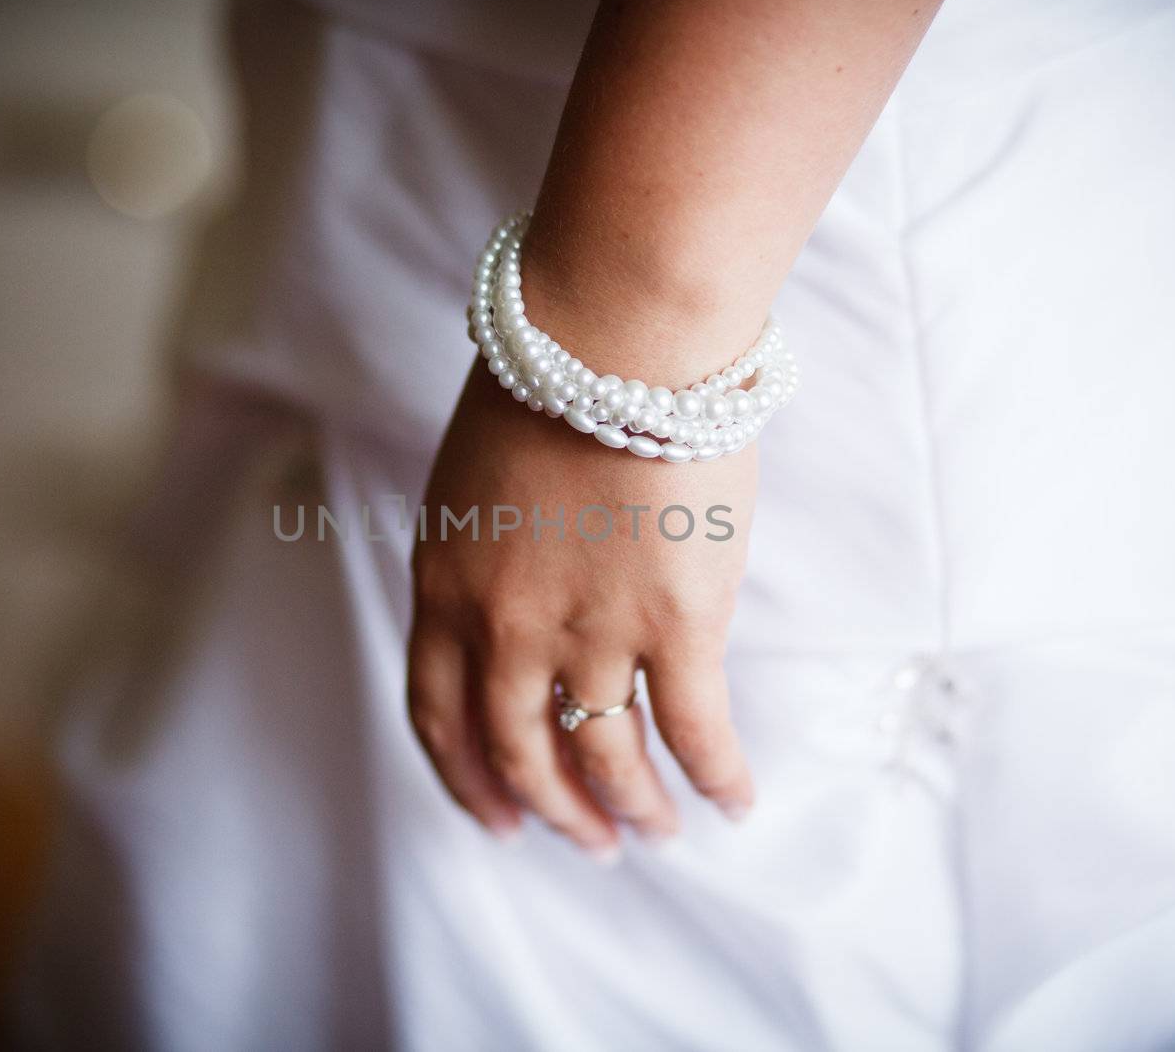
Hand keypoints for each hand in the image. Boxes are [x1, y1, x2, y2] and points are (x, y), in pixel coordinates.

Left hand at [408, 361, 756, 856]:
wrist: (617, 335)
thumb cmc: (548, 378)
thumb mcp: (469, 477)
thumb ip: (481, 558)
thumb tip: (514, 607)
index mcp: (446, 586)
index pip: (440, 714)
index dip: (468, 779)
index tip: (497, 816)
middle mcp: (506, 627)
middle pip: (519, 750)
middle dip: (553, 809)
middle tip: (587, 840)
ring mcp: (590, 631)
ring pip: (606, 756)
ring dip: (633, 808)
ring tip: (655, 832)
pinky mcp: (677, 623)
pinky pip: (695, 730)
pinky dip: (715, 778)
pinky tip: (734, 801)